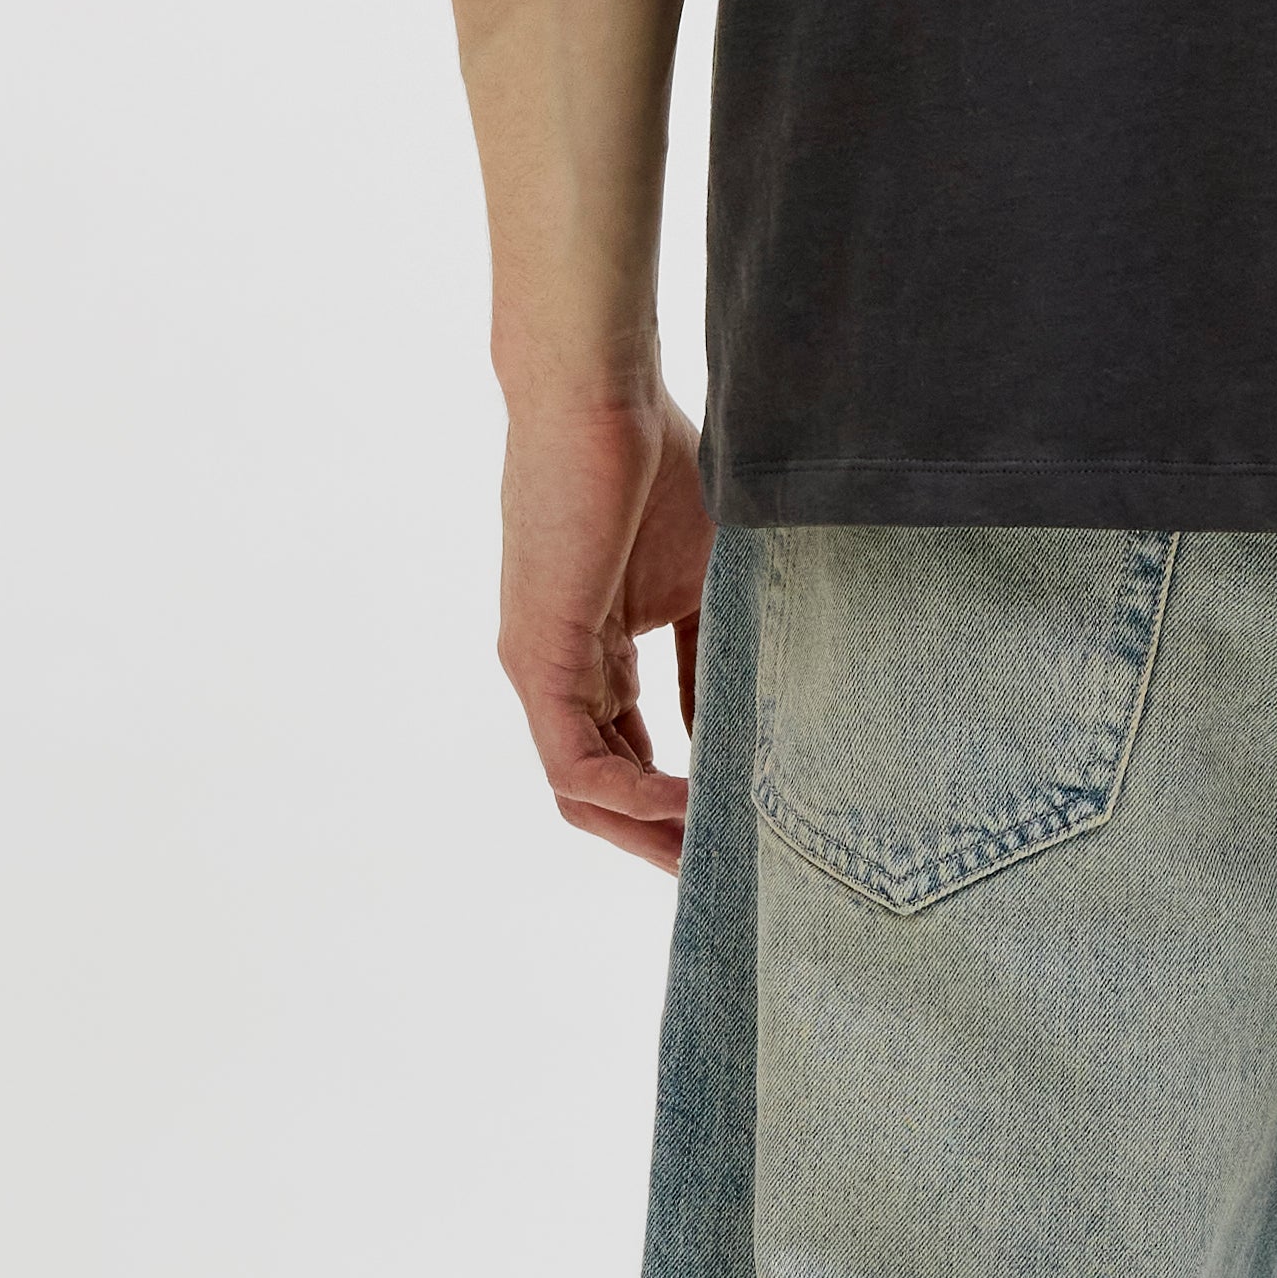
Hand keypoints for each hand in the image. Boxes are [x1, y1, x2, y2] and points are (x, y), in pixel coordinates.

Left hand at [498, 384, 712, 874]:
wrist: (602, 399)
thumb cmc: (658, 466)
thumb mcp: (705, 585)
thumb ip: (713, 662)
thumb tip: (740, 740)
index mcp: (597, 656)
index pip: (632, 757)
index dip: (682, 806)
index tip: (742, 835)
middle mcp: (559, 674)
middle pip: (603, 793)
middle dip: (664, 842)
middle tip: (729, 878)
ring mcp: (539, 671)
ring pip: (584, 793)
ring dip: (648, 835)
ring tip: (715, 860)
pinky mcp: (534, 660)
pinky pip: (576, 762)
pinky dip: (632, 797)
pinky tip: (691, 810)